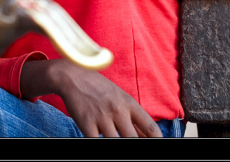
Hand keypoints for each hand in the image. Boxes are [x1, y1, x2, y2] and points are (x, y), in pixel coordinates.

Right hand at [20, 59, 161, 137]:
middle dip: (135, 146)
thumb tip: (146, 136)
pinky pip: (95, 142)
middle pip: (133, 138)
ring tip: (113, 139)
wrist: (73, 76)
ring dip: (115, 144)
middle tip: (134, 152)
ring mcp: (102, 116)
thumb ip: (132, 118)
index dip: (156, 140)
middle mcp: (118, 109)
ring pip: (115, 142)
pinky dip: (98, 143)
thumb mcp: (119, 98)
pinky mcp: (86, 122)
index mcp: (129, 103)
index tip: (157, 145)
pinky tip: (98, 139)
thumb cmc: (99, 88)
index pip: (149, 126)